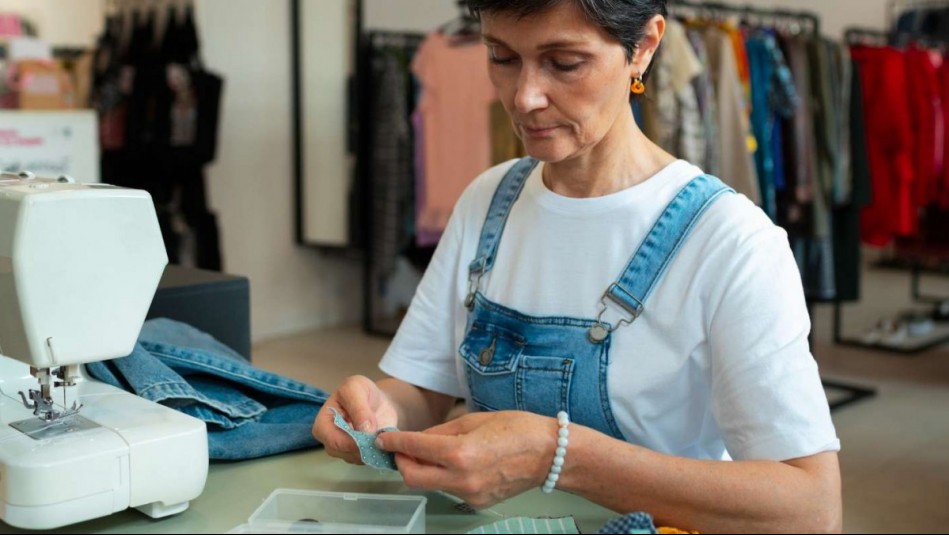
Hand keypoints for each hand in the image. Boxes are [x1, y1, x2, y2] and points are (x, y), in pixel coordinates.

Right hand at [312, 375, 398, 464]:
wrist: (378, 400)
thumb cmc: (361, 391)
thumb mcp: (356, 388)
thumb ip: (359, 408)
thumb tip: (365, 430)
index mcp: (323, 423)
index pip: (332, 440)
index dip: (350, 441)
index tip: (369, 435)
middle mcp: (330, 440)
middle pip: (343, 452)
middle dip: (363, 446)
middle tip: (378, 434)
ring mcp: (344, 450)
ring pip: (356, 458)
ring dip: (371, 449)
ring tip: (382, 433)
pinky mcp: (359, 455)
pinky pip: (368, 459)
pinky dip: (378, 452)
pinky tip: (383, 440)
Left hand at [376, 411, 556, 508]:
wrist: (550, 455)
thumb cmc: (518, 429)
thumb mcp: (475, 419)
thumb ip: (442, 431)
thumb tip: (419, 438)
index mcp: (460, 453)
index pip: (414, 448)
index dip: (394, 441)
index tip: (383, 438)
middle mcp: (461, 478)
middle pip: (412, 477)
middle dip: (401, 462)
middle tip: (401, 448)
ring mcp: (469, 494)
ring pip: (430, 485)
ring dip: (423, 469)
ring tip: (432, 452)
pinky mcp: (477, 502)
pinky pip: (450, 489)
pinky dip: (444, 476)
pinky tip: (457, 463)